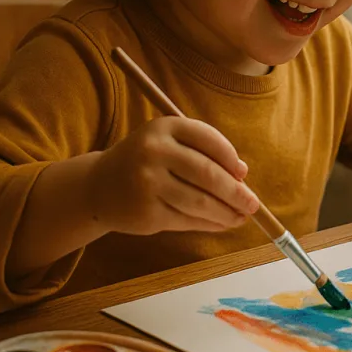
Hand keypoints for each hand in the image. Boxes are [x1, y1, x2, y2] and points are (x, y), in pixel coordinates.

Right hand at [87, 116, 261, 234]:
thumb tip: (243, 175)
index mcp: (164, 127)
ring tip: (241, 217)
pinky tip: (222, 224)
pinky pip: (187, 220)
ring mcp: (147, 183)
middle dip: (236, 192)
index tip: (243, 173)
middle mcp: (153, 151)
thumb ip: (202, 153)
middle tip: (253, 204)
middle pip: (208, 174)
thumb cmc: (146, 162)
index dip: (231, 157)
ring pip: (200, 201)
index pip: (209, 139)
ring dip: (227, 213)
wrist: (99, 186)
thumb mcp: (168, 144)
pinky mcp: (146, 212)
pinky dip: (210, 224)